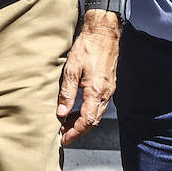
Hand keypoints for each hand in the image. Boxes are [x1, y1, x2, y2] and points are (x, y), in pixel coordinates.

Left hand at [57, 17, 119, 144]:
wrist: (104, 31)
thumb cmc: (87, 47)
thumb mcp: (72, 69)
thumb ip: (67, 93)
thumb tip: (61, 113)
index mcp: (96, 91)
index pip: (86, 120)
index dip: (75, 132)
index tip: (64, 139)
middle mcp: (106, 93)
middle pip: (94, 121)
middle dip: (78, 130)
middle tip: (64, 135)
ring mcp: (109, 89)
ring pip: (97, 114)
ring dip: (83, 122)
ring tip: (67, 123)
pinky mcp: (109, 84)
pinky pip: (99, 105)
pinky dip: (88, 112)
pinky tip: (77, 109)